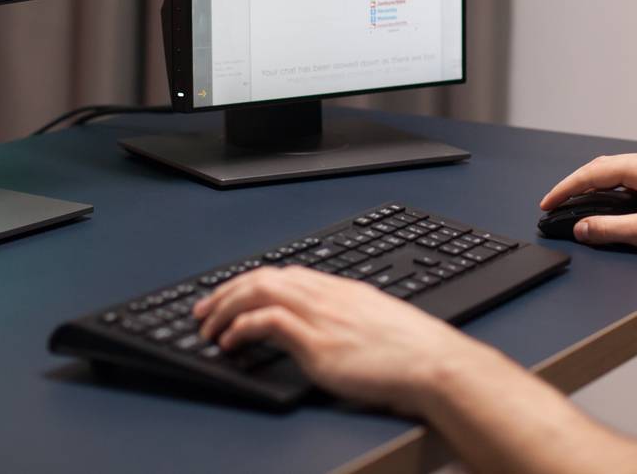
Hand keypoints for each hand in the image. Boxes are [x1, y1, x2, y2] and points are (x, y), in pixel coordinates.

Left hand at [193, 265, 493, 415]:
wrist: (433, 363)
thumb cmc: (414, 352)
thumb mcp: (376, 324)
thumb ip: (350, 320)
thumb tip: (334, 332)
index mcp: (341, 289)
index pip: (285, 274)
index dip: (250, 283)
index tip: (231, 296)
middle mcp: (327, 296)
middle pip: (264, 277)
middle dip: (227, 291)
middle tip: (204, 310)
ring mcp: (321, 316)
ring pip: (259, 291)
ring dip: (226, 307)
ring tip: (208, 328)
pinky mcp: (317, 341)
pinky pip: (267, 320)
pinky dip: (242, 326)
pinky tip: (231, 341)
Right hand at [539, 149, 636, 254]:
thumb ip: (608, 229)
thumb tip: (581, 228)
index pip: (594, 173)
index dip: (566, 189)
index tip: (548, 202)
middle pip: (603, 168)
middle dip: (577, 186)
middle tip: (557, 203)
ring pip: (618, 173)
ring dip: (596, 187)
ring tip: (577, 204)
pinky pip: (632, 179)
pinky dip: (614, 190)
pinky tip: (609, 204)